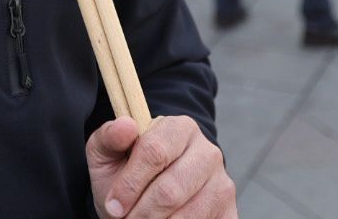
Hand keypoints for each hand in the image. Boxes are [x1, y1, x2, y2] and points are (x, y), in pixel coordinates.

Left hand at [87, 115, 236, 217]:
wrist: (151, 192)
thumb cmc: (127, 171)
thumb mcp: (108, 152)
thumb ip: (109, 137)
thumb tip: (125, 126)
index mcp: (179, 127)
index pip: (154, 152)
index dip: (130, 184)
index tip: (113, 205)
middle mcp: (208, 152)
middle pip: (170, 190)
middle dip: (142, 213)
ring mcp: (222, 183)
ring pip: (188, 215)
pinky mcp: (229, 211)